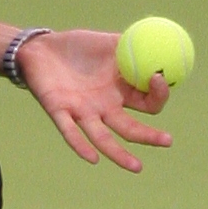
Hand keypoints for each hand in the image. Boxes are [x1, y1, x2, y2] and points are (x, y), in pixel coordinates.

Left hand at [14, 27, 174, 173]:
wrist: (40, 48)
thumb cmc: (76, 46)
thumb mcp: (108, 41)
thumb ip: (131, 43)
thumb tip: (158, 41)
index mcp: (119, 92)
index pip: (147, 103)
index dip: (158, 94)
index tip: (158, 77)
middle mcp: (104, 108)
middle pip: (129, 128)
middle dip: (149, 136)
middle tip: (167, 141)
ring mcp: (82, 112)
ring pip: (103, 138)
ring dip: (119, 154)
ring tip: (137, 167)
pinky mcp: (59, 111)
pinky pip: (70, 132)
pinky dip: (80, 145)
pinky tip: (93, 158)